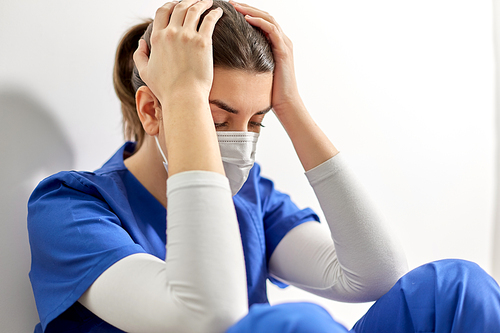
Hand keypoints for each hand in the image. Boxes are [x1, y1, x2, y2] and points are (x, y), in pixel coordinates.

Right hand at [134, 0, 222, 105]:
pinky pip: (209, 20)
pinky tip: (218, 11)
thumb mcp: (145, 72)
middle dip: (188, 1)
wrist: (183, 98)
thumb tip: (141, 42)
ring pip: (194, 10)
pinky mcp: (203, 42)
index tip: (177, 4)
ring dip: (202, 2)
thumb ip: (140, 55)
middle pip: (179, 7)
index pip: (162, 12)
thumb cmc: (166, 89)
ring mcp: (187, 36)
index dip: (170, 5)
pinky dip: (214, 13)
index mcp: (157, 38)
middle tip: (196, 1)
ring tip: (208, 2)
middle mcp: (171, 33)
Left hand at [229, 1, 302, 116]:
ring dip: (251, 11)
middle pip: (265, 15)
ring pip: (268, 19)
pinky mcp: (284, 51)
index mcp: (276, 44)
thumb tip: (232, 60)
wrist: (286, 103)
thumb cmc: (271, 92)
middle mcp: (282, 40)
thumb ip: (251, 61)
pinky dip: (259, 22)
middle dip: (247, 7)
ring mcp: (284, 44)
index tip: (230, 9)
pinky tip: (247, 19)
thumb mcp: (258, 72)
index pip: (262, 21)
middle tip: (231, 3)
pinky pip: (272, 30)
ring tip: (236, 6)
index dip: (247, 13)